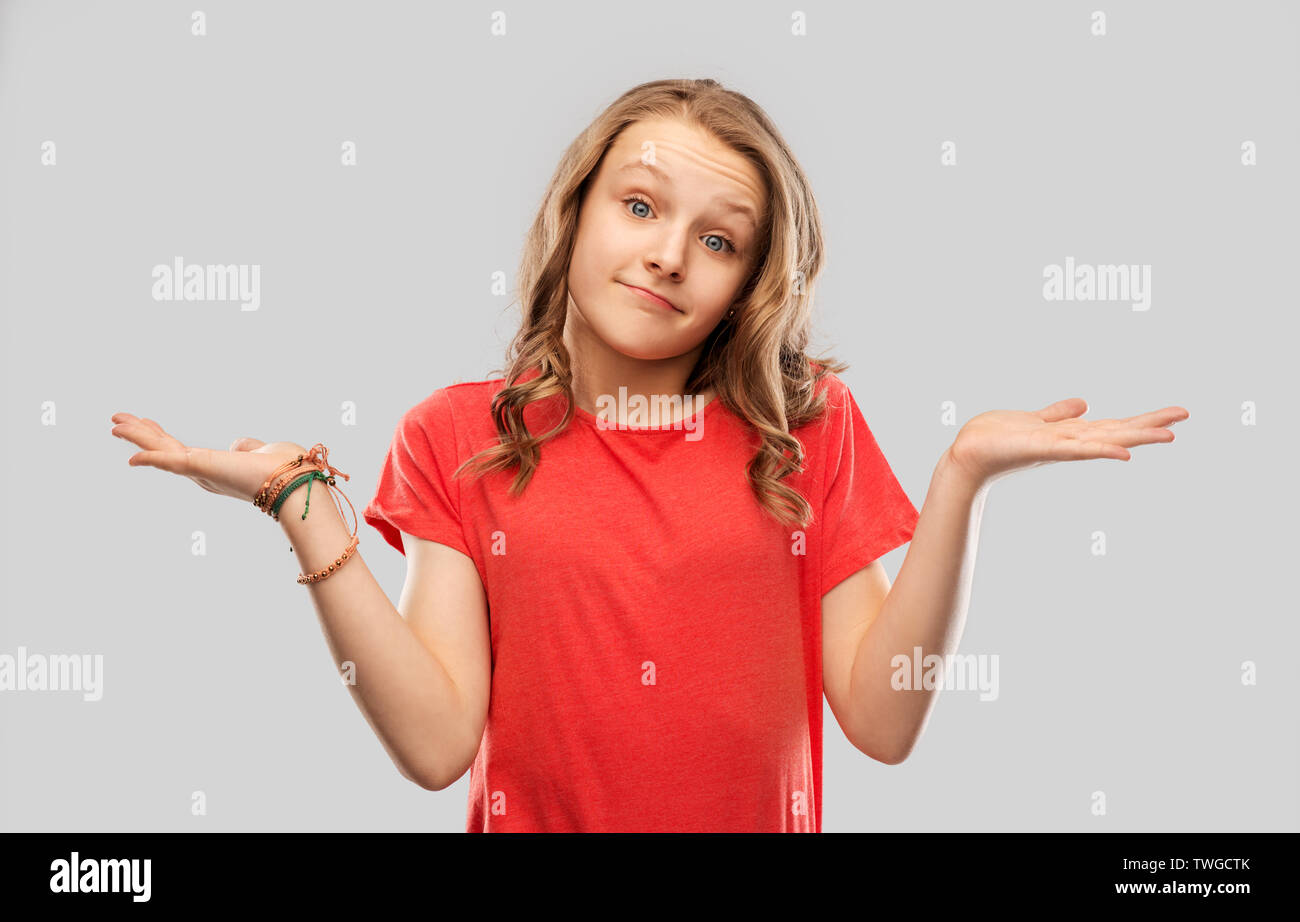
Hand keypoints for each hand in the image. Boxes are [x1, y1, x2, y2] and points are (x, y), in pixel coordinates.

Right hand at [110, 413, 309, 503]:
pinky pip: (168, 460)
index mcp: (216, 468)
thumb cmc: (287, 471)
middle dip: (140, 434)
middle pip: (164, 449)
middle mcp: (203, 473)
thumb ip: (248, 447)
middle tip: (116, 421)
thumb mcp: (262, 451)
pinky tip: (130, 457)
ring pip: (160, 451)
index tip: (147, 424)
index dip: (162, 438)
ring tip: (114, 423)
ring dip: (137, 436)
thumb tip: (239, 445)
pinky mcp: (200, 467)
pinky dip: (149, 458)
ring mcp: (200, 471)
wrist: (295, 484)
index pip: (181, 451)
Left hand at [945, 398, 1189, 487]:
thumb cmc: (996, 438)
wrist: (968, 453)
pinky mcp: (1041, 449)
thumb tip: (1084, 404)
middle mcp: (1069, 442)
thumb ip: (1058, 414)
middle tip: (1184, 417)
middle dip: (1150, 426)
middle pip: (1117, 432)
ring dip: (1135, 438)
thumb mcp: (1034, 420)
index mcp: (1070, 434)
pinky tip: (1122, 453)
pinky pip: (1075, 450)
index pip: (1113, 425)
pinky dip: (1099, 450)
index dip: (1143, 420)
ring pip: (1104, 441)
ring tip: (1168, 436)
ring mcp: (1058, 447)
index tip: (1175, 414)